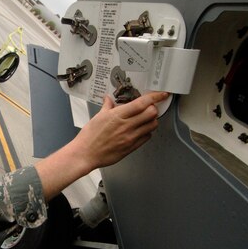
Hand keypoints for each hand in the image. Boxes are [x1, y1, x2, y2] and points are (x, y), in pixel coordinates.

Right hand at [35, 91, 167, 199]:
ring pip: (152, 125)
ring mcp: (130, 137)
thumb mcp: (97, 117)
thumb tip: (108, 99)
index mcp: (118, 115)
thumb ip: (107, 107)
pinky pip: (146, 137)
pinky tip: (140, 130)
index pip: (142, 103)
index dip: (155, 97)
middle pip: (151, 113)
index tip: (161, 94)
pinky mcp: (131, 147)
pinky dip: (147, 132)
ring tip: (144, 119)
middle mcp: (126, 126)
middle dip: (153, 108)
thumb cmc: (89, 137)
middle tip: (148, 108)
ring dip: (152, 120)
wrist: (85, 154)